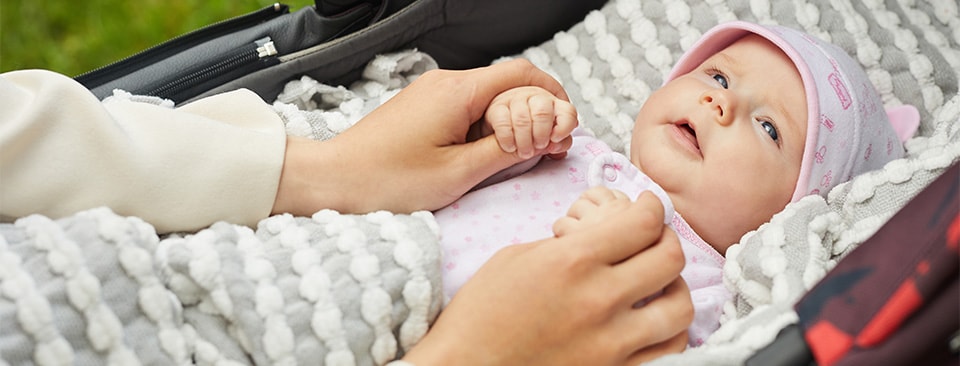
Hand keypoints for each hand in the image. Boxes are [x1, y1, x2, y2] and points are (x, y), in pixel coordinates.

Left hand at [272, 59, 574, 214]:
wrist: (334, 179)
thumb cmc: (389, 180)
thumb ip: (504, 151)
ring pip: (489, 97)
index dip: (553, 95)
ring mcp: (432, 94)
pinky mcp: (423, 108)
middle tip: (550, 147)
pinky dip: (488, 126)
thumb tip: (540, 137)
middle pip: (509, 84)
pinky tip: (492, 152)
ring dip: (512, 121)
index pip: (522, 73)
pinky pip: (468, 108)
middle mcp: (446, 83)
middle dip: (536, 112)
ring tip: (523, 155)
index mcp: (458, 92)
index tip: (566, 124)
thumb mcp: (458, 174)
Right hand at [404, 191, 692, 364]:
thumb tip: (600, 238)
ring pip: (680, 308)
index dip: (651, 207)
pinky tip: (653, 323)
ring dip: (675, 288)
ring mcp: (610, 343)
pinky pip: (669, 351)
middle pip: (670, 258)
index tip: (647, 207)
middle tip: (654, 238)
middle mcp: (599, 299)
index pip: (642, 222)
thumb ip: (567, 245)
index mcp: (572, 261)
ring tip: (660, 284)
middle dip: (667, 239)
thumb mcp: (515, 258)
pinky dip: (669, 332)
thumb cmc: (479, 315)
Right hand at [477, 86, 577, 159]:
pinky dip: (507, 139)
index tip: (556, 140)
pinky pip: (503, 122)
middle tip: (538, 148)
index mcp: (552, 104)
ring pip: (522, 119)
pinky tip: (509, 146)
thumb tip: (559, 149)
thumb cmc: (523, 136)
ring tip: (524, 152)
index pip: (567, 111)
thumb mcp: (543, 141)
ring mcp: (513, 100)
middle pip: (543, 112)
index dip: (565, 127)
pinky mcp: (495, 107)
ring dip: (524, 141)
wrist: (493, 134)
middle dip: (541, 135)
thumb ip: (556, 144)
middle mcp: (533, 97)